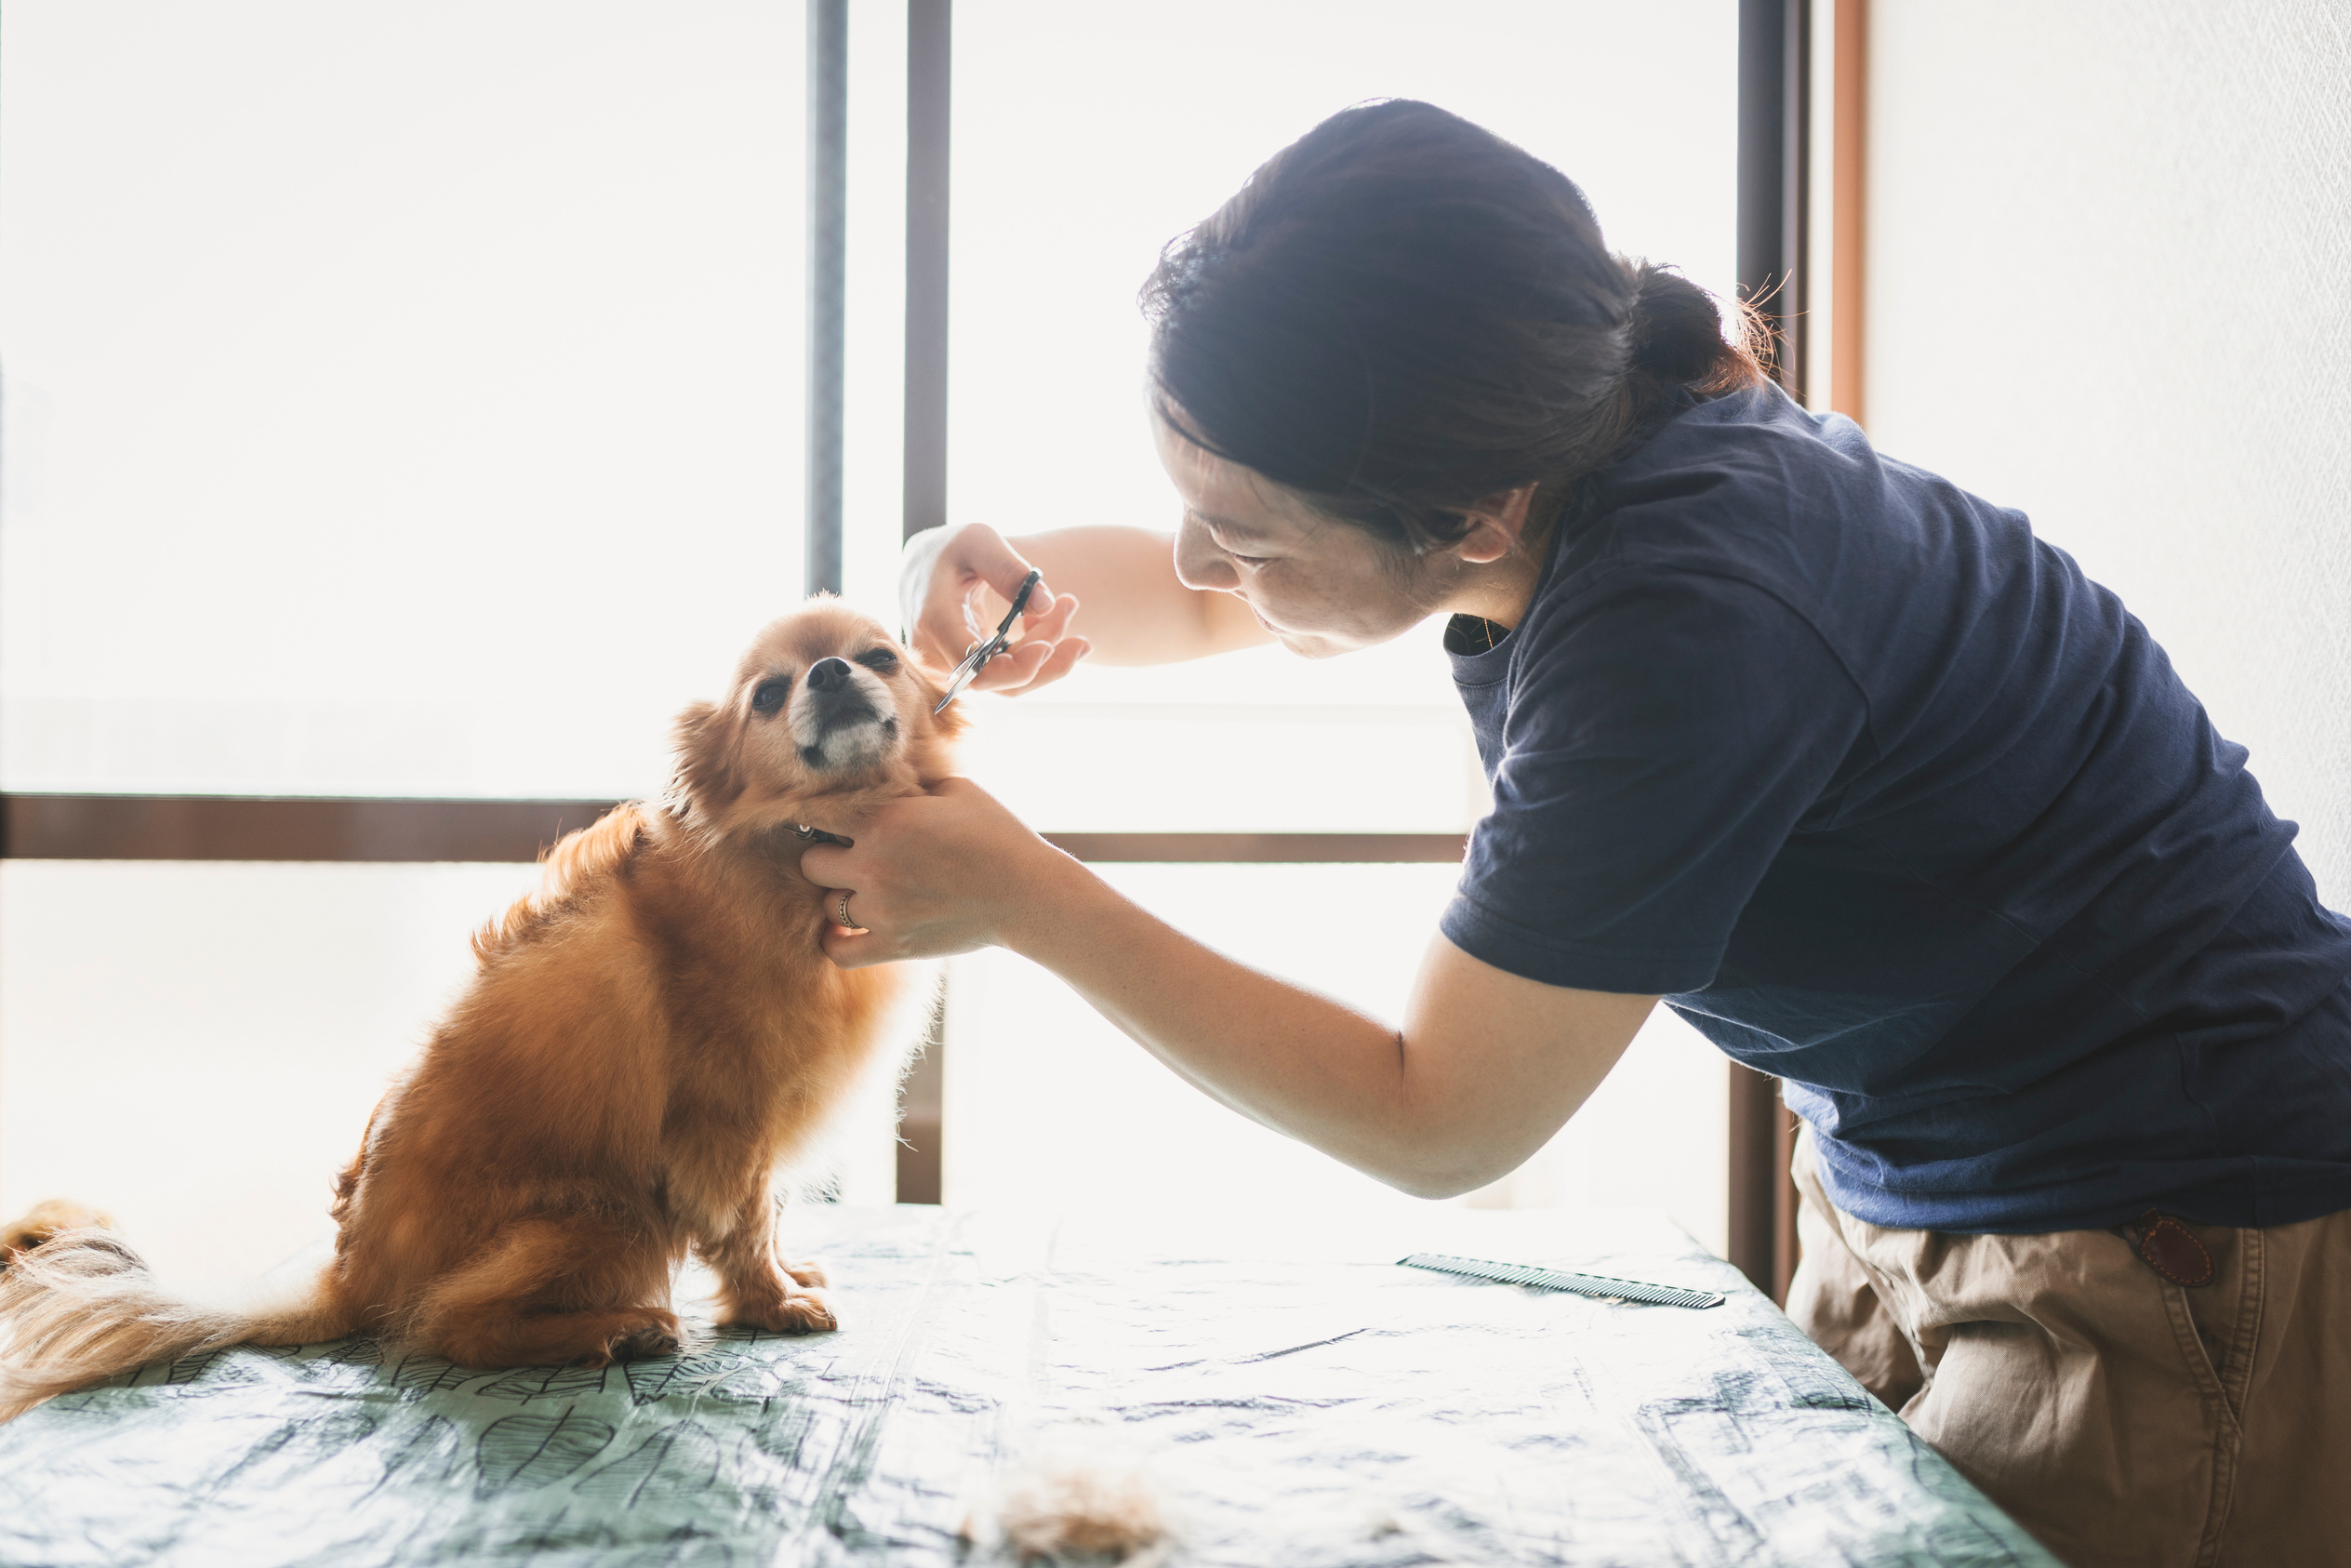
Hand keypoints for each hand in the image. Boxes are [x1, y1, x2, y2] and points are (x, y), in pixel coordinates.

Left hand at [799, 777, 1085, 968]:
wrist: (1028, 893)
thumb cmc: (996, 835)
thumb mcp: (955, 789)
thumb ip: (909, 783)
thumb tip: (878, 774)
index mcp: (884, 820)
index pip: (814, 813)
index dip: (817, 814)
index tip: (828, 819)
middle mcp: (872, 866)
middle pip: (811, 864)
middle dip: (827, 857)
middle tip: (851, 856)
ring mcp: (880, 910)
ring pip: (827, 906)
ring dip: (842, 897)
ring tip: (868, 889)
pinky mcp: (894, 946)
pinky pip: (838, 952)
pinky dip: (837, 941)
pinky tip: (848, 928)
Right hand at [900, 524, 1090, 695]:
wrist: (923, 563)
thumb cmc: (951, 548)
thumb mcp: (979, 541)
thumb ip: (1011, 570)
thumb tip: (1046, 603)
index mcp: (936, 621)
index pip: (979, 670)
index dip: (1018, 669)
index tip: (1050, 645)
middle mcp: (938, 653)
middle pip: (1002, 679)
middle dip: (1047, 651)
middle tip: (1070, 603)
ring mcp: (953, 666)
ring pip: (1010, 680)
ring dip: (1048, 651)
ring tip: (1067, 607)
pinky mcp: (969, 668)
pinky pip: (1007, 672)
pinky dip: (1034, 650)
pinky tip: (1047, 619)